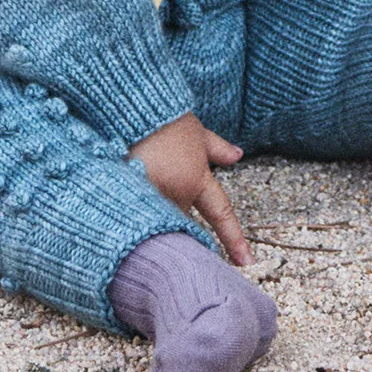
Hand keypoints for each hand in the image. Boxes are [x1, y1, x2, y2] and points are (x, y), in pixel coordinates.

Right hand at [134, 114, 251, 267]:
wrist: (137, 109)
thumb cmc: (168, 119)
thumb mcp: (197, 133)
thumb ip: (217, 148)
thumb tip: (238, 155)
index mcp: (198, 179)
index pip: (220, 213)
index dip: (234, 239)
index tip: (246, 262)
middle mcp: (179, 193)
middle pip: (181, 221)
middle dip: (173, 212)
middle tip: (161, 189)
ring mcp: (154, 197)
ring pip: (159, 220)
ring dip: (153, 212)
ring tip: (142, 185)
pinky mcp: (130, 198)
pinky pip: (137, 214)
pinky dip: (134, 209)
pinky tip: (125, 201)